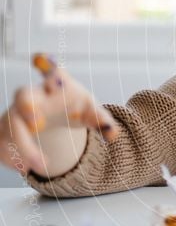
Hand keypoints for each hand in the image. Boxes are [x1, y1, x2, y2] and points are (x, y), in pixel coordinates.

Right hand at [0, 53, 118, 175]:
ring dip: (26, 147)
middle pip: (23, 95)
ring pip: (12, 125)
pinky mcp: (5, 131)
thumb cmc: (73, 108)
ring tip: (44, 166)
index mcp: (56, 86)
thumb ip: (102, 120)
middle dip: (28, 107)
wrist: (53, 117)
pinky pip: (3, 142)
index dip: (46, 64)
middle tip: (39, 123)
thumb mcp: (90, 112)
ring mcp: (15, 113)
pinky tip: (26, 167)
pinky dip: (13, 157)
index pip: (51, 72)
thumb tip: (113, 134)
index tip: (40, 58)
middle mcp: (33, 95)